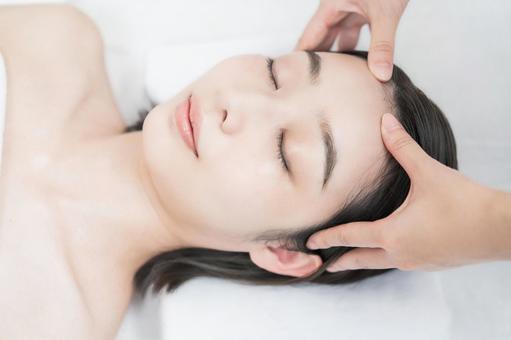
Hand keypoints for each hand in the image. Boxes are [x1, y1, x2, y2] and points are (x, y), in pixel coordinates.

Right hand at [295, 0, 408, 80]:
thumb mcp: (385, 12)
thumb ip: (383, 44)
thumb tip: (380, 74)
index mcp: (331, 6)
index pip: (308, 38)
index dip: (300, 59)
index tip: (293, 80)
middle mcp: (337, 8)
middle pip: (320, 40)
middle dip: (318, 62)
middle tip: (312, 87)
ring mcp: (351, 8)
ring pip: (338, 38)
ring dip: (338, 57)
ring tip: (333, 81)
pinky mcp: (365, 10)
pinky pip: (354, 33)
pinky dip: (355, 49)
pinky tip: (358, 65)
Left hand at [306, 113, 509, 271]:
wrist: (501, 229)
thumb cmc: (464, 203)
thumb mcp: (428, 172)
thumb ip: (402, 147)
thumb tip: (385, 122)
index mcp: (392, 234)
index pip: (349, 237)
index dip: (327, 238)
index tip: (309, 242)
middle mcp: (400, 253)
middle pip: (361, 259)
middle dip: (339, 260)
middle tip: (322, 263)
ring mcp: (417, 262)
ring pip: (381, 263)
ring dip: (363, 259)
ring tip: (352, 254)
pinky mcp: (432, 263)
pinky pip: (400, 262)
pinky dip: (386, 257)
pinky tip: (390, 247)